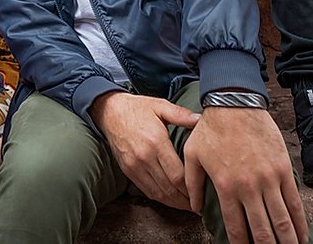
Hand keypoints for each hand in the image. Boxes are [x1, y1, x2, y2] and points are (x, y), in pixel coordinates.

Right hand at [89, 91, 199, 210]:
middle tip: (199, 205)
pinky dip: (160, 198)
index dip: (191, 187)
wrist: (109, 112)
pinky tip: (170, 199)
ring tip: (187, 206)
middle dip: (186, 199)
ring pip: (158, 193)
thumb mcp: (160, 105)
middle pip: (169, 187)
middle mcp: (144, 157)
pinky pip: (146, 190)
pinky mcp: (127, 170)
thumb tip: (201, 119)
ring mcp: (134, 166)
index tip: (202, 192)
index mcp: (156, 142)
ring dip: (174, 202)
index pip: (177, 174)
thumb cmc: (137, 108)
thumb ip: (182, 114)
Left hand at [182, 107, 306, 243]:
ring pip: (282, 220)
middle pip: (262, 230)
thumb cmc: (211, 128)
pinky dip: (300, 222)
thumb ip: (192, 184)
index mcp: (226, 187)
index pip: (236, 228)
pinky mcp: (284, 169)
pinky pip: (294, 202)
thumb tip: (193, 208)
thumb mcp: (192, 155)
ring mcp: (269, 179)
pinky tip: (301, 236)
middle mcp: (249, 187)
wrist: (235, 102)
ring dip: (286, 241)